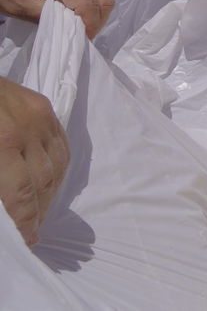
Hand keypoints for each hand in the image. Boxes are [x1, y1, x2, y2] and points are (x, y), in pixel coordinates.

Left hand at [0, 0, 114, 39]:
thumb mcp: (17, 4)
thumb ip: (46, 16)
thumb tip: (71, 30)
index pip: (89, 5)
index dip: (87, 28)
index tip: (75, 44)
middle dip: (96, 21)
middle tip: (78, 37)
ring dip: (96, 13)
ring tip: (77, 27)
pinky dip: (92, 4)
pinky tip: (75, 13)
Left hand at [0, 77, 68, 246]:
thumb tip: (6, 207)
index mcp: (2, 144)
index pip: (22, 196)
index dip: (25, 223)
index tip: (27, 240)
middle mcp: (27, 131)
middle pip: (43, 183)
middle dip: (38, 211)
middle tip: (31, 230)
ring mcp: (40, 116)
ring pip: (57, 164)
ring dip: (50, 192)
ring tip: (39, 209)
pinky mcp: (44, 106)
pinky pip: (61, 144)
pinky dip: (57, 166)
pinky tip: (47, 180)